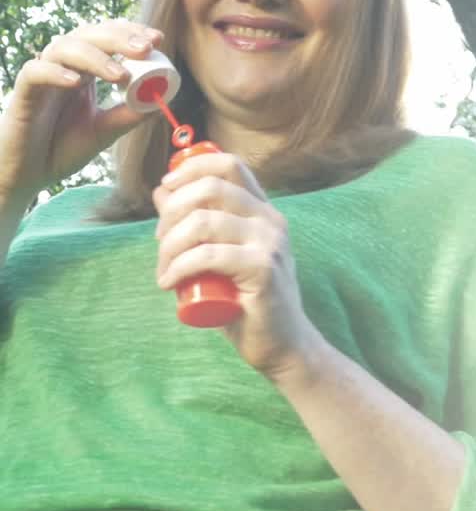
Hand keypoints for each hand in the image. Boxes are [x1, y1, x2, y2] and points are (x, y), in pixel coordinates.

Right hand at [0, 20, 163, 203]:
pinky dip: (55, 72)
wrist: (27, 176)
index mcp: (85, 71)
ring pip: (64, 47)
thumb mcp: (103, 132)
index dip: (131, 33)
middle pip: (89, 34)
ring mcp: (43, 76)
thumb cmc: (61, 149)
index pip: (108, 38)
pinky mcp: (22, 92)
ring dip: (95, 56)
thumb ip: (129, 116)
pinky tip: (76, 82)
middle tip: (146, 48)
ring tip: (120, 75)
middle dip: (119, 38)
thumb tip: (162, 101)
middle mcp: (64, 67)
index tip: (157, 39)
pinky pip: (35, 72)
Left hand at [153, 152, 318, 377]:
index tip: (166, 187)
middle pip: (211, 188)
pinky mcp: (263, 269)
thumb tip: (162, 192)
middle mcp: (270, 219)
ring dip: (170, 244)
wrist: (282, 345)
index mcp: (262, 210)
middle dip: (172, 210)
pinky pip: (209, 255)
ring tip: (162, 270)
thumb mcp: (218, 256)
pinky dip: (179, 266)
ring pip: (204, 222)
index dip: (192, 167)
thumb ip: (197, 224)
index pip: (230, 165)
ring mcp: (269, 243)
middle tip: (159, 240)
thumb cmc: (245, 302)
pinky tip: (168, 282)